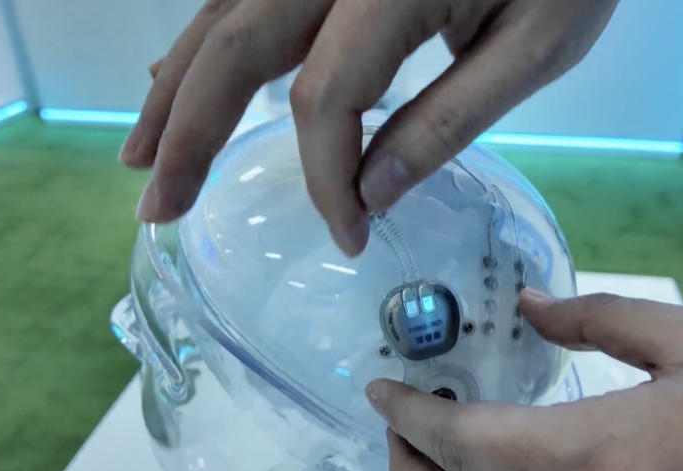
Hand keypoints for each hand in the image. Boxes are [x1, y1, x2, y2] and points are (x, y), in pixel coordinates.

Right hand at [122, 0, 618, 255]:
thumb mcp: (537, 48)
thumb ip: (448, 122)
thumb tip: (369, 191)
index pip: (322, 100)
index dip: (326, 179)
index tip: (351, 236)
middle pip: (234, 48)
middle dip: (190, 136)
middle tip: (158, 211)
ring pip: (223, 15)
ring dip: (177, 89)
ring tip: (144, 155)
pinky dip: (206, 42)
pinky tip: (180, 76)